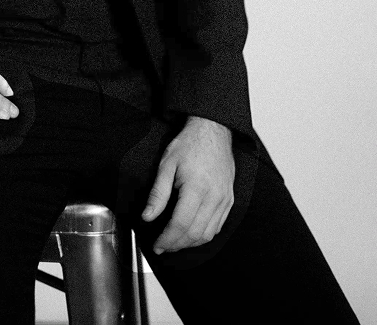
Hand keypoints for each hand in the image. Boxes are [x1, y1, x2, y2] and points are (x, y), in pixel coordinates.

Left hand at [141, 116, 234, 254]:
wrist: (213, 131)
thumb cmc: (189, 144)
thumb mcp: (167, 164)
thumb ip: (157, 193)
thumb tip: (147, 216)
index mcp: (196, 187)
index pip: (180, 224)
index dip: (167, 239)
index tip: (157, 245)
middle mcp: (214, 197)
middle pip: (194, 233)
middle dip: (176, 244)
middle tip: (163, 246)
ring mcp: (224, 199)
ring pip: (208, 234)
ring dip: (190, 243)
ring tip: (175, 243)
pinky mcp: (230, 200)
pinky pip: (218, 226)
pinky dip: (204, 235)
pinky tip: (192, 234)